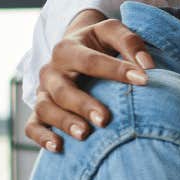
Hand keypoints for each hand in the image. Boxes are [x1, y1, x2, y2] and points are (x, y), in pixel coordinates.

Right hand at [25, 10, 153, 152]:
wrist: (75, 48)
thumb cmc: (99, 43)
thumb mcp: (112, 32)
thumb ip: (130, 43)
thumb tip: (148, 65)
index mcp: (68, 48)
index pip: (90, 60)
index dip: (116, 70)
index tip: (143, 80)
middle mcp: (51, 70)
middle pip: (63, 89)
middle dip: (83, 105)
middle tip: (105, 119)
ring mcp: (43, 92)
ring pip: (45, 108)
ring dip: (64, 122)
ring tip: (84, 134)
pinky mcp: (38, 110)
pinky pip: (32, 125)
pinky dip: (41, 136)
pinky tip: (58, 147)